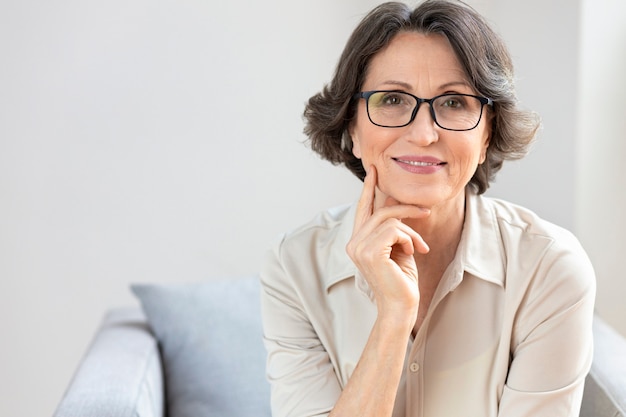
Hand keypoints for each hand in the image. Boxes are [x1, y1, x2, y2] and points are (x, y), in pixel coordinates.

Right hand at [346, 166, 429, 318]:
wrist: (401, 306)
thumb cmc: (401, 280)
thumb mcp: (398, 248)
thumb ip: (392, 228)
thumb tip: (396, 201)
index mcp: (357, 241)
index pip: (363, 209)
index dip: (368, 189)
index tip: (374, 170)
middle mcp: (353, 243)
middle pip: (380, 210)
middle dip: (405, 208)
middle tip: (426, 212)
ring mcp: (359, 247)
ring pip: (390, 219)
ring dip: (411, 231)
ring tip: (419, 247)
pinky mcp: (370, 252)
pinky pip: (395, 230)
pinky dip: (409, 238)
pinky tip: (413, 252)